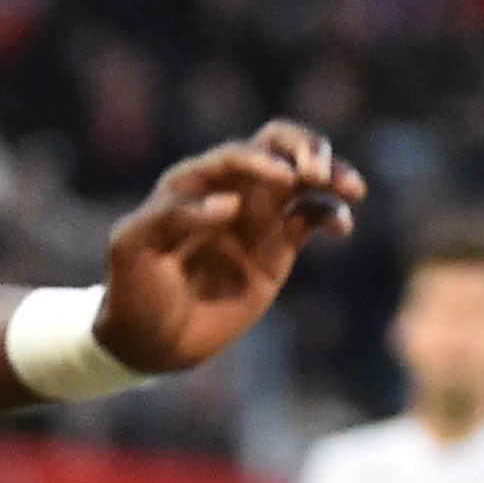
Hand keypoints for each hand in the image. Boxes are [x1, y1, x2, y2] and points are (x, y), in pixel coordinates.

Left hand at [94, 120, 365, 374]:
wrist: (152, 337)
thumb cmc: (133, 287)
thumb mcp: (134, 248)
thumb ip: (171, 218)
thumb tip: (230, 205)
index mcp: (192, 183)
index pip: (236, 155)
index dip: (262, 160)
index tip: (285, 179)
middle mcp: (229, 190)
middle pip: (277, 145)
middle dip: (306, 147)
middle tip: (319, 171)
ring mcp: (257, 216)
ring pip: (304, 177)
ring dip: (331, 172)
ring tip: (350, 189)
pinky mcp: (279, 245)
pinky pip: (314, 216)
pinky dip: (332, 213)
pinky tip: (341, 227)